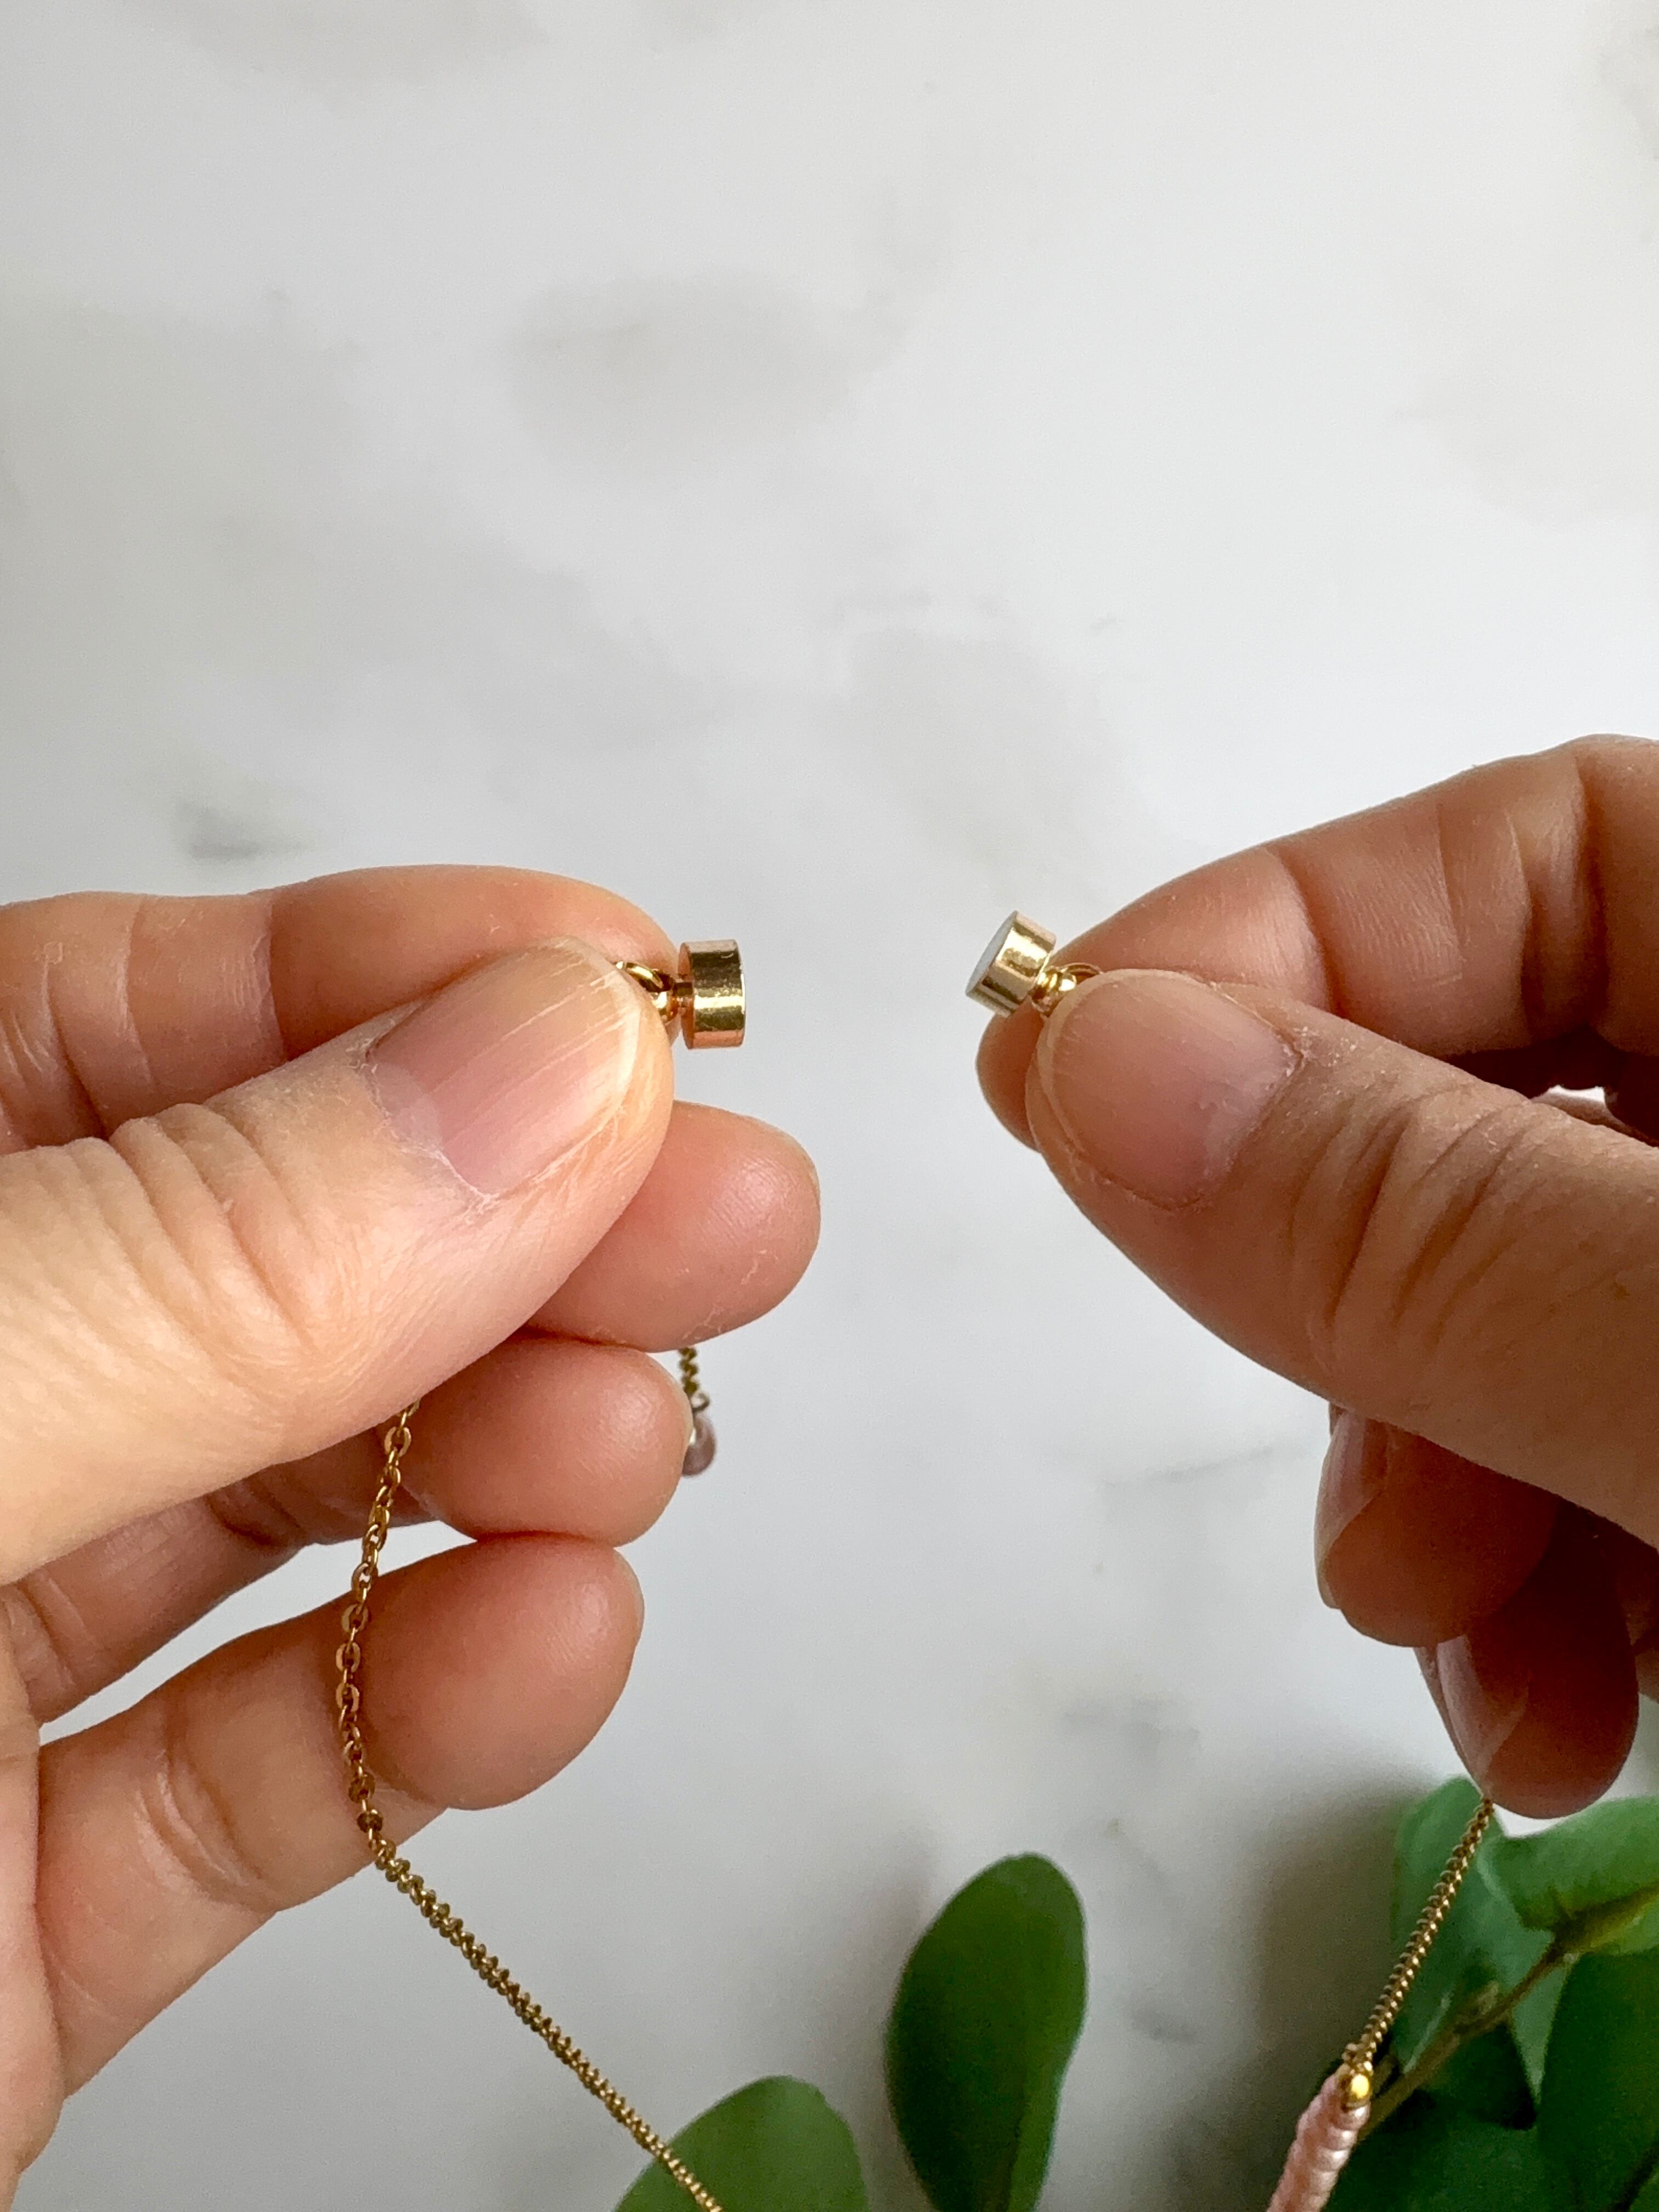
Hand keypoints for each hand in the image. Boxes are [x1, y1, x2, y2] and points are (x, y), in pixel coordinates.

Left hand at [0, 867, 817, 2201]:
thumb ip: (192, 1269)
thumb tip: (536, 1075)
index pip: (98, 1027)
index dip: (377, 985)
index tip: (612, 997)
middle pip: (246, 1267)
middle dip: (511, 1231)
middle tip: (723, 1217)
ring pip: (283, 1514)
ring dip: (501, 1462)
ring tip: (636, 1445)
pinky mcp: (13, 1914)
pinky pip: (259, 1770)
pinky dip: (432, 1706)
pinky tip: (550, 1641)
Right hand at [978, 735, 1658, 1822]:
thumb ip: (1426, 1224)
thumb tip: (1089, 1066)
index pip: (1509, 853)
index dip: (1263, 949)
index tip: (1047, 1091)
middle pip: (1487, 1114)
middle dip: (1359, 1312)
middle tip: (1332, 1485)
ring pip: (1517, 1320)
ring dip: (1442, 1497)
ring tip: (1483, 1676)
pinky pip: (1602, 1457)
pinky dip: (1548, 1589)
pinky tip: (1565, 1728)